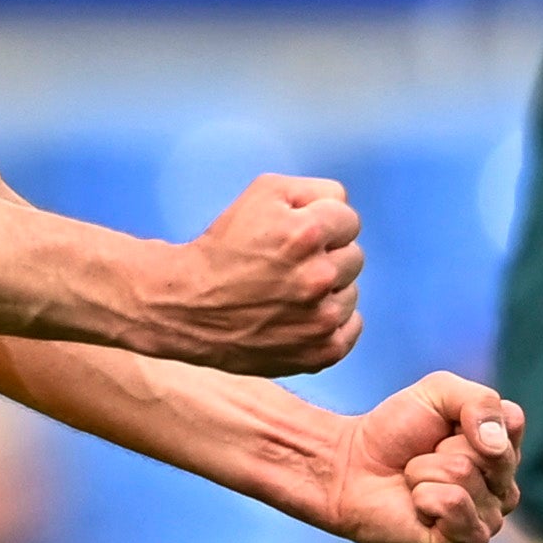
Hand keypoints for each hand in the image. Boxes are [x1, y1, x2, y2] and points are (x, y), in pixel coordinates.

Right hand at [149, 174, 363, 374]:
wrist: (189, 305)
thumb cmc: (224, 247)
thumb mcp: (263, 193)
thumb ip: (313, 190)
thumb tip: (343, 207)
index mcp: (307, 234)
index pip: (349, 219)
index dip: (321, 222)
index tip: (296, 235)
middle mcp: (319, 277)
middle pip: (354, 256)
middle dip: (327, 255)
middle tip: (289, 264)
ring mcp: (322, 320)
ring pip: (351, 292)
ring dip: (329, 289)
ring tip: (289, 291)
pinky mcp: (321, 352)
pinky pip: (351, 327)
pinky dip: (332, 322)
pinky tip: (301, 315)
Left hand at [318, 372, 522, 542]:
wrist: (352, 466)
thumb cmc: (396, 430)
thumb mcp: (438, 392)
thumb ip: (479, 401)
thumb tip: (496, 445)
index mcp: (504, 444)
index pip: (511, 421)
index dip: (468, 415)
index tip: (444, 422)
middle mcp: (504, 482)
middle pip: (491, 452)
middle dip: (444, 446)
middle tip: (427, 453)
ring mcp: (489, 514)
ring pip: (466, 477)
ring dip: (426, 471)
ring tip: (416, 478)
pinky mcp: (467, 540)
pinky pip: (455, 507)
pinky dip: (425, 497)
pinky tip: (417, 503)